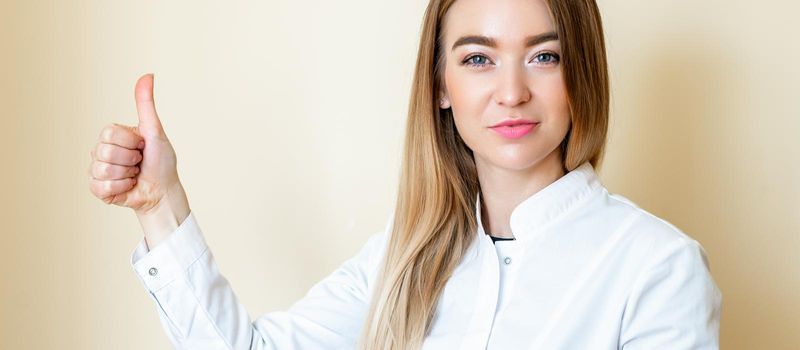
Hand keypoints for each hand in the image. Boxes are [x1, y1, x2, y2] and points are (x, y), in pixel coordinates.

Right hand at [89, 74, 189, 246]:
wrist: (163, 190)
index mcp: (113, 135)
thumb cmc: (161, 161)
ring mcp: (97, 169)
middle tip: (139, 162)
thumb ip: (146, 104)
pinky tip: (128, 186)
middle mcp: (101, 150)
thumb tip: (148, 74)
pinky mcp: (97, 188)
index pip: (109, 133)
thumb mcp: (155, 130)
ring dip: (126, 174)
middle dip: (130, 159)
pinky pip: (100, 186)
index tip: (142, 146)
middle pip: (104, 151)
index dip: (131, 142)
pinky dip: (121, 188)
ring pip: (102, 169)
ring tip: (134, 174)